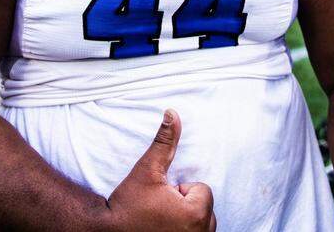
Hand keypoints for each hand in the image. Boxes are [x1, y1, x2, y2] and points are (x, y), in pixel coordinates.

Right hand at [102, 110, 215, 231]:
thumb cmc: (128, 203)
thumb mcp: (147, 169)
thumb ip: (164, 142)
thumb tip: (172, 113)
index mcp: (196, 214)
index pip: (202, 190)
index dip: (180, 190)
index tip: (160, 200)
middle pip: (204, 208)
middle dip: (185, 206)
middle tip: (159, 211)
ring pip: (201, 225)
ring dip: (185, 220)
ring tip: (160, 222)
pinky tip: (162, 231)